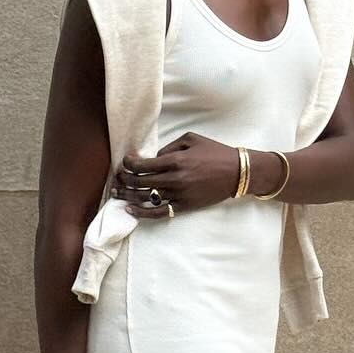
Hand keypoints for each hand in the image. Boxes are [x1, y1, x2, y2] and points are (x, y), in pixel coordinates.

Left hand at [108, 133, 249, 216]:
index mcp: (175, 160)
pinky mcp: (185, 206)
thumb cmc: (215, 152)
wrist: (237, 172)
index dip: (129, 163)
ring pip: (146, 198)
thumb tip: (153, 158)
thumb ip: (169, 148)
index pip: (143, 164)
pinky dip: (143, 213)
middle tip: (118, 177)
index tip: (125, 162)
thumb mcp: (191, 139)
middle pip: (140, 182)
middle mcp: (175, 179)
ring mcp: (179, 194)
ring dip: (128, 196)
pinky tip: (131, 210)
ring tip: (117, 194)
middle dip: (124, 179)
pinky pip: (160, 212)